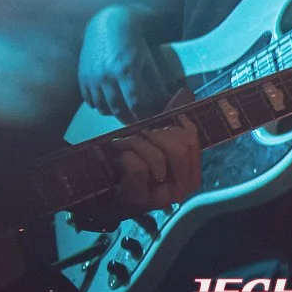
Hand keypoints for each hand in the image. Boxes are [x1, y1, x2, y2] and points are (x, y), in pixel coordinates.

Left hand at [73, 88, 202, 230]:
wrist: (99, 192)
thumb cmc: (127, 168)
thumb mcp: (153, 144)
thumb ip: (171, 123)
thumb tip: (186, 93)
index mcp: (188, 175)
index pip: (191, 143)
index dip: (177, 129)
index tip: (161, 127)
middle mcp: (179, 189)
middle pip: (179, 149)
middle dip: (157, 137)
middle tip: (141, 138)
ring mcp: (158, 197)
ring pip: (158, 158)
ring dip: (136, 145)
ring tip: (125, 147)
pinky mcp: (138, 199)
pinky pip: (139, 167)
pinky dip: (126, 157)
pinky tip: (120, 159)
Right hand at [78, 4, 170, 122]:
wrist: (108, 25)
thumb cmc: (132, 43)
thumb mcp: (147, 61)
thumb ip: (157, 84)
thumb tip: (169, 102)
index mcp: (126, 70)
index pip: (134, 103)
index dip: (142, 116)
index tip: (148, 122)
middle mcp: (106, 75)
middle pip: (117, 109)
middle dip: (128, 120)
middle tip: (136, 123)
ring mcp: (92, 76)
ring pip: (102, 108)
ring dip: (113, 113)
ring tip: (122, 113)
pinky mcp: (83, 76)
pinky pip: (89, 101)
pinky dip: (99, 105)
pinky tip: (108, 103)